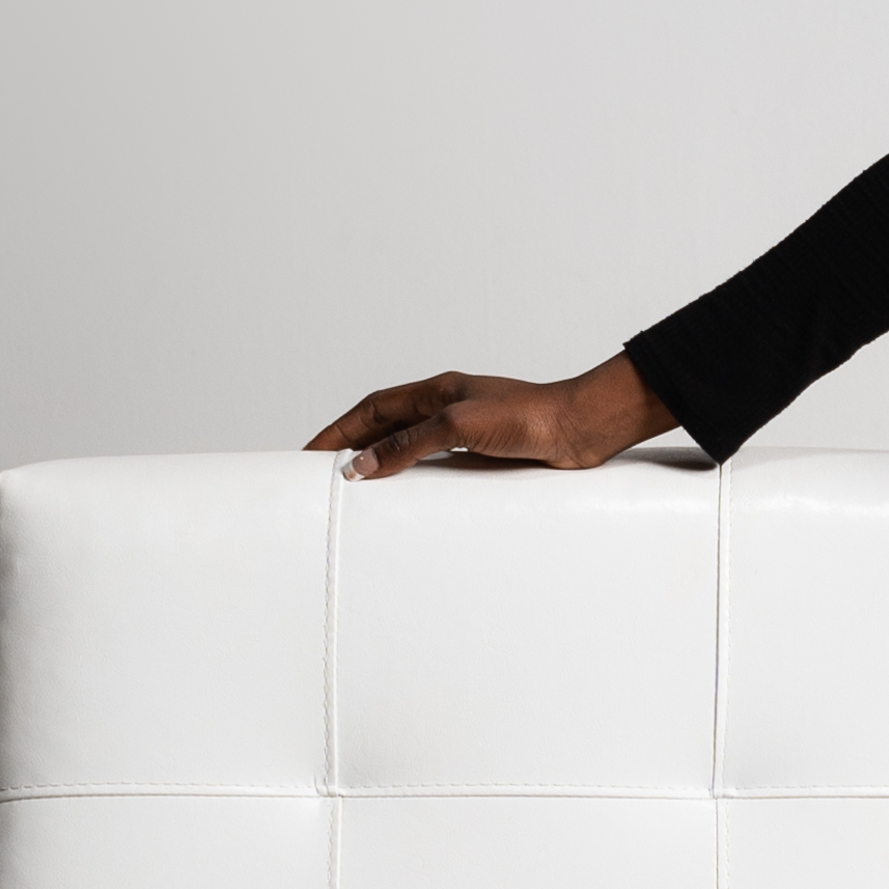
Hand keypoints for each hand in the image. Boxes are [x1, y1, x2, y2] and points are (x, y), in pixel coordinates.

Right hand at [306, 355, 678, 479]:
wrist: (579, 429)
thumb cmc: (529, 415)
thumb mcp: (457, 427)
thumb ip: (408, 445)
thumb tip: (360, 467)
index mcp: (436, 391)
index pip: (371, 409)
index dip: (338, 430)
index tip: (310, 453)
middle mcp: (447, 407)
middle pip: (385, 427)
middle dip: (352, 448)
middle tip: (324, 476)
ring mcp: (465, 431)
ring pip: (408, 447)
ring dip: (381, 464)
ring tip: (356, 490)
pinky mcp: (484, 454)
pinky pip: (435, 466)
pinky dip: (413, 478)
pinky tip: (407, 497)